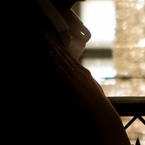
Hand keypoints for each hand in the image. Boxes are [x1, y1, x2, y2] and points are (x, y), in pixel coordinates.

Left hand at [45, 30, 128, 144]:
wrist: (104, 119)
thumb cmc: (97, 112)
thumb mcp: (90, 96)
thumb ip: (82, 89)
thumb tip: (76, 88)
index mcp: (83, 74)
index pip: (67, 56)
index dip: (57, 44)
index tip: (48, 35)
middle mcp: (80, 72)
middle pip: (62, 52)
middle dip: (50, 39)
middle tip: (40, 26)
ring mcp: (77, 77)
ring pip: (60, 56)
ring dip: (49, 44)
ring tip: (41, 32)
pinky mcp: (73, 85)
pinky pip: (61, 69)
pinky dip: (55, 59)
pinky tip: (48, 51)